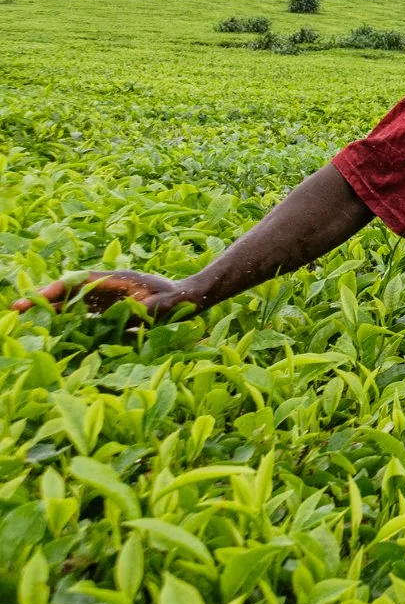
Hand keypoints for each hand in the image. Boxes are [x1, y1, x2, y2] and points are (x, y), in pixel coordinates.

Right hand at [12, 270, 189, 316]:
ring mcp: (107, 295)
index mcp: (117, 280)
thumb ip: (149, 309)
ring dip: (50, 305)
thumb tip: (137, 312)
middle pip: (71, 289)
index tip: (38, 298)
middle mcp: (108, 285)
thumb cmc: (177, 300)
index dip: (58, 290)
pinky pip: (83, 309)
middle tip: (16, 308)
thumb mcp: (164, 305)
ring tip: (24, 313)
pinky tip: (51, 322)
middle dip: (44, 297)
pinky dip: (65, 313)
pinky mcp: (109, 306)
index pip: (80, 283)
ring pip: (73, 298)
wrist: (188, 298)